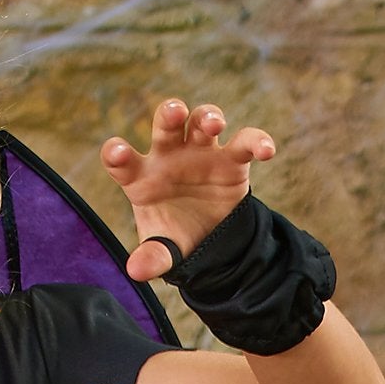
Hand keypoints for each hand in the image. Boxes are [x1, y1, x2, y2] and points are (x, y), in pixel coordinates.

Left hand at [101, 100, 275, 283]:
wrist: (210, 240)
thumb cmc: (176, 235)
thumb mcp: (163, 251)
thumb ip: (152, 257)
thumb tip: (137, 271)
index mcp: (142, 176)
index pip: (123, 160)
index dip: (117, 153)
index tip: (117, 153)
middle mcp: (170, 156)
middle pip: (167, 124)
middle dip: (171, 114)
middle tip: (175, 112)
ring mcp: (201, 153)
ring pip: (203, 120)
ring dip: (209, 116)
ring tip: (215, 124)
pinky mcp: (232, 159)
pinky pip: (246, 141)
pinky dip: (257, 141)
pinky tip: (267, 151)